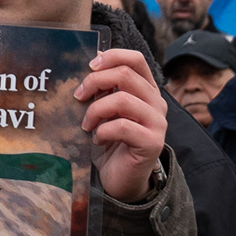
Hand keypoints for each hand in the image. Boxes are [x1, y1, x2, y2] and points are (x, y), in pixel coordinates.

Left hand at [73, 48, 168, 202]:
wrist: (121, 178)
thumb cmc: (110, 141)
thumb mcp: (104, 110)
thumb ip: (103, 89)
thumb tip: (92, 62)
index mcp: (146, 90)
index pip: (136, 59)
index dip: (112, 56)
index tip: (90, 66)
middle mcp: (156, 103)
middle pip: (125, 75)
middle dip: (94, 82)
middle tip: (78, 96)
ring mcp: (157, 123)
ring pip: (121, 99)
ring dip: (95, 110)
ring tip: (86, 124)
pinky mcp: (152, 143)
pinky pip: (121, 126)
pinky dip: (102, 131)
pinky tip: (97, 139)